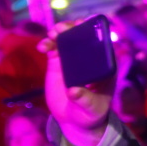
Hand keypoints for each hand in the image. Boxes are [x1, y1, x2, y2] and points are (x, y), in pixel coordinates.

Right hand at [39, 21, 113, 145]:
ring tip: (53, 34)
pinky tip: (42, 46)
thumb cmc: (90, 113)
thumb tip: (73, 91)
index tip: (83, 24)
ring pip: (67, 41)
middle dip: (73, 29)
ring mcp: (73, 60)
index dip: (94, 31)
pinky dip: (48, 45)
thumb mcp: (91, 108)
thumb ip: (84, 100)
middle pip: (82, 38)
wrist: (74, 120)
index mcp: (104, 66)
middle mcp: (89, 59)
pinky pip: (53, 50)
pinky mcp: (58, 64)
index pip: (102, 43)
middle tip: (63, 29)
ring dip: (59, 33)